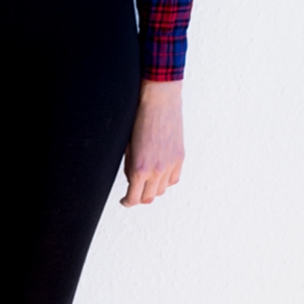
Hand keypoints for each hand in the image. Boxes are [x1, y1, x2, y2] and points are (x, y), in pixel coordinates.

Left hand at [120, 79, 184, 206]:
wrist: (159, 102)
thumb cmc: (138, 119)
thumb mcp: (127, 146)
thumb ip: (129, 166)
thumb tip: (131, 181)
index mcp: (139, 168)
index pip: (134, 198)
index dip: (127, 202)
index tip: (124, 200)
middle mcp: (156, 170)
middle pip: (148, 197)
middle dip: (139, 197)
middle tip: (133, 192)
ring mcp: (170, 165)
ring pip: (162, 190)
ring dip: (153, 189)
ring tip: (146, 181)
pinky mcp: (179, 158)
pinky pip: (173, 179)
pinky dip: (166, 180)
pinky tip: (159, 174)